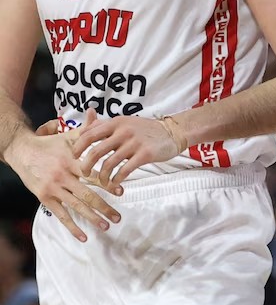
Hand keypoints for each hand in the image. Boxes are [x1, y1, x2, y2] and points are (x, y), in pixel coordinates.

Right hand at [7, 112, 119, 241]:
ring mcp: (53, 189)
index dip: (107, 183)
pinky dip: (72, 227)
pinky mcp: (45, 198)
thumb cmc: (51, 143)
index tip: (121, 192)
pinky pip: (61, 214)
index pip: (93, 174)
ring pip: (76, 206)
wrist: (22, 151)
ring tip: (106, 226)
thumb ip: (87, 129)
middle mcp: (63, 176)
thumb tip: (98, 112)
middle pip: (87, 195)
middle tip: (118, 217)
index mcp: (72, 161)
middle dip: (104, 207)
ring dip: (92, 218)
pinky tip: (82, 236)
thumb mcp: (70, 136)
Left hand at [73, 114, 188, 191]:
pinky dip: (116, 179)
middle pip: (96, 150)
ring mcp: (134, 143)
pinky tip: (115, 183)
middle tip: (84, 172)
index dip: (78, 147)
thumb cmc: (145, 129)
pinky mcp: (145, 154)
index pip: (88, 134)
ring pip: (109, 163)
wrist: (172, 132)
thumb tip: (83, 127)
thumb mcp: (124, 122)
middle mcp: (123, 131)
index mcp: (116, 122)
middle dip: (86, 165)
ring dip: (102, 176)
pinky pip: (125, 170)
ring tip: (102, 181)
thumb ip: (104, 125)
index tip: (74, 157)